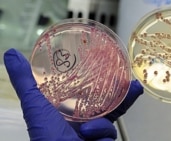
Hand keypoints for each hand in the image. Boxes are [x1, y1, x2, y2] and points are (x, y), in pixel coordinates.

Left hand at [4, 48, 142, 140]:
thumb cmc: (46, 137)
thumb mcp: (34, 105)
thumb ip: (24, 81)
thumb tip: (11, 54)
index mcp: (68, 111)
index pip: (87, 91)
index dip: (98, 79)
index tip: (107, 67)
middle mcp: (83, 121)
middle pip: (107, 102)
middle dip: (121, 92)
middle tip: (131, 83)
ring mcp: (95, 132)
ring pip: (112, 118)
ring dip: (110, 117)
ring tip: (96, 123)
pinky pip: (110, 133)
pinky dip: (101, 133)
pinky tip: (90, 136)